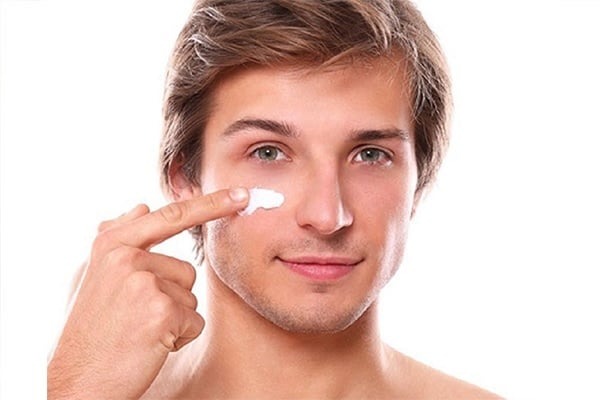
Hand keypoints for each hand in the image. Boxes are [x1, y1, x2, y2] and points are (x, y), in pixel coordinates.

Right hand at [47, 188, 248, 399]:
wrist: (77, 381)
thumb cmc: (90, 329)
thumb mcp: (93, 275)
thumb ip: (118, 236)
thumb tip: (141, 205)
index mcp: (111, 244)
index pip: (172, 215)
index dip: (211, 203)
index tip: (242, 194)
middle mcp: (126, 257)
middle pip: (185, 269)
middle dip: (171, 295)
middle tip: (143, 317)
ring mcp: (143, 282)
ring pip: (190, 296)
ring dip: (173, 317)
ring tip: (138, 330)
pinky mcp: (161, 311)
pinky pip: (194, 320)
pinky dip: (178, 336)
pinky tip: (148, 344)